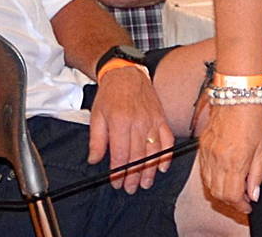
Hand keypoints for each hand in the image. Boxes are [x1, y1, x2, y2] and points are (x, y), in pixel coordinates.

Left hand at [89, 64, 174, 191]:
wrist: (126, 73)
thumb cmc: (110, 95)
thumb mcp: (96, 115)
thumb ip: (96, 140)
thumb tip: (94, 160)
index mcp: (120, 122)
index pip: (120, 154)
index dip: (118, 172)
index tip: (116, 182)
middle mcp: (138, 122)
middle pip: (138, 156)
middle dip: (134, 176)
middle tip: (130, 188)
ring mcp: (152, 121)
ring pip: (153, 151)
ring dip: (149, 170)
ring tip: (145, 183)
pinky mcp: (161, 118)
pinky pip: (167, 140)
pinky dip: (166, 155)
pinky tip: (162, 167)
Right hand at [198, 100, 261, 213]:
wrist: (236, 95)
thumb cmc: (252, 118)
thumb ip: (257, 174)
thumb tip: (254, 194)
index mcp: (235, 162)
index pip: (233, 196)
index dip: (241, 205)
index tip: (248, 205)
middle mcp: (218, 160)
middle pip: (219, 194)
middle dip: (231, 201)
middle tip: (242, 198)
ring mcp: (207, 154)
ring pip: (209, 185)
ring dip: (221, 191)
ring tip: (234, 187)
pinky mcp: (202, 147)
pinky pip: (203, 171)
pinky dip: (212, 179)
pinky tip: (223, 175)